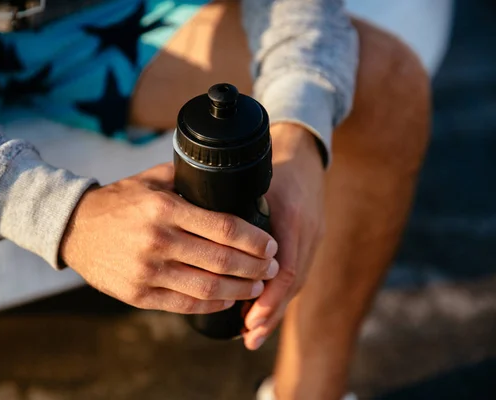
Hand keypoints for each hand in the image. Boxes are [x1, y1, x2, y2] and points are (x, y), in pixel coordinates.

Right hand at [59, 163, 278, 313]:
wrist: (75, 229)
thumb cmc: (119, 202)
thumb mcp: (151, 180)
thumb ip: (187, 179)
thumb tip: (228, 181)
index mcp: (164, 209)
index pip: (224, 227)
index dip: (254, 240)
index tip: (271, 244)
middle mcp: (157, 241)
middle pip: (221, 261)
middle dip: (255, 267)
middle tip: (272, 267)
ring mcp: (146, 272)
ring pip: (207, 288)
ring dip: (239, 290)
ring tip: (256, 285)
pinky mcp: (138, 295)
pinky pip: (185, 305)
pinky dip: (212, 304)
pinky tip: (227, 298)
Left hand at [242, 123, 325, 349]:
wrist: (303, 149)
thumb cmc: (270, 162)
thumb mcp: (250, 178)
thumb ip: (227, 204)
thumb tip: (191, 228)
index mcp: (292, 216)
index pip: (287, 268)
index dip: (269, 296)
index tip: (248, 317)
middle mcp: (307, 230)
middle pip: (292, 283)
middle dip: (270, 311)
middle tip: (248, 334)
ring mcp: (312, 236)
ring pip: (295, 282)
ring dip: (274, 306)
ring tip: (251, 330)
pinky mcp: (309, 239)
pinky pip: (295, 272)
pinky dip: (279, 292)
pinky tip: (262, 307)